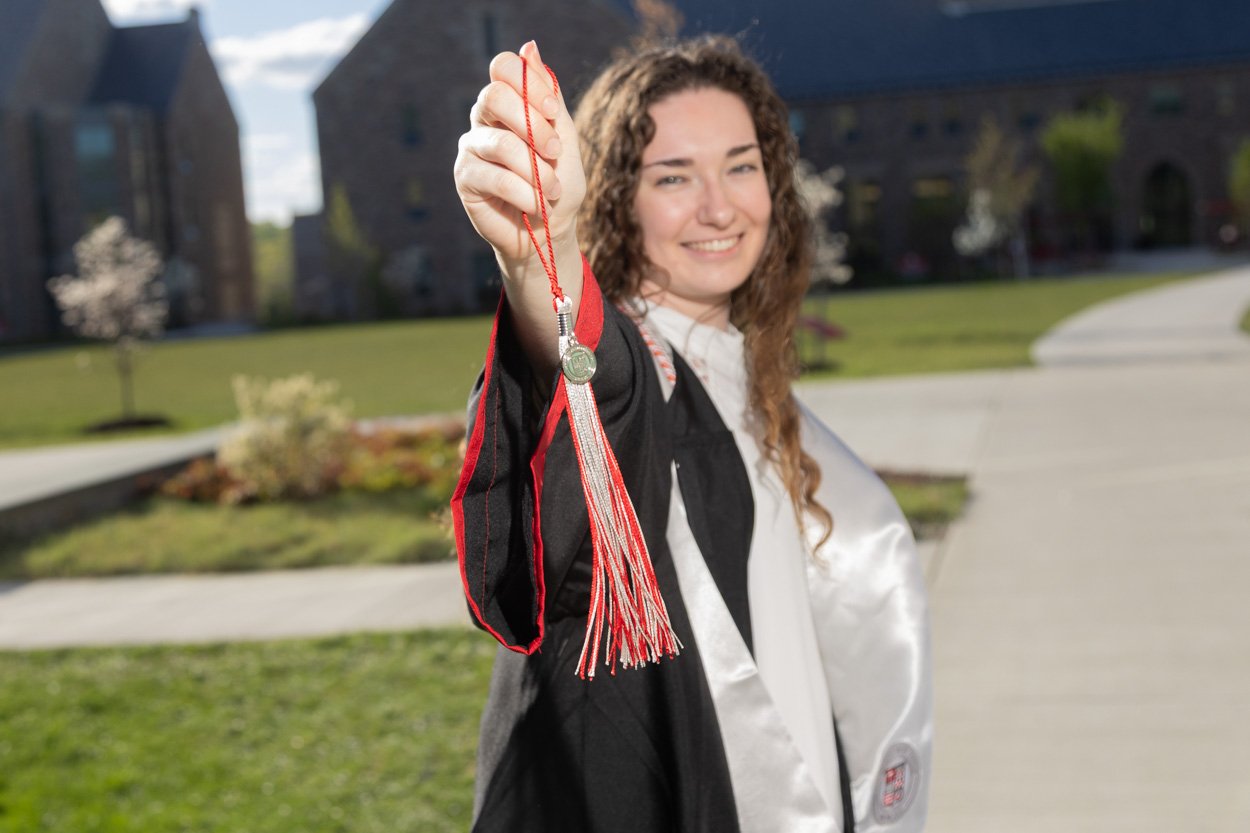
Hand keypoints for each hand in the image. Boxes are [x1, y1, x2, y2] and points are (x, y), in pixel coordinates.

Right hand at [454, 41, 584, 276]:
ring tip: (551, 191)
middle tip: (554, 152)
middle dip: (533, 126)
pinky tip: (536, 205)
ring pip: (501, 143)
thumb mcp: (565, 138)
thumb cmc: (558, 185)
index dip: (529, 85)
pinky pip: (495, 176)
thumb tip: (530, 46)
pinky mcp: (465, 177)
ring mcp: (470, 147)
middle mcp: (484, 120)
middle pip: (493, 95)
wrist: (549, 233)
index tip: (554, 111)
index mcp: (508, 104)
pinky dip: (525, 192)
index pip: (503, 68)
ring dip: (536, 170)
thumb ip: (549, 97)